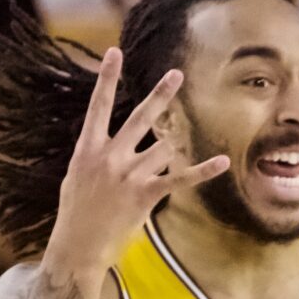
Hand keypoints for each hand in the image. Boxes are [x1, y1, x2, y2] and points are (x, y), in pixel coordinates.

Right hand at [48, 47, 229, 274]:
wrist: (78, 246)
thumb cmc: (76, 211)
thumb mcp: (77, 175)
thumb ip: (96, 153)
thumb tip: (115, 139)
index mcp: (87, 149)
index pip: (98, 106)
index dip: (106, 78)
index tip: (114, 52)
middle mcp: (109, 157)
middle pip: (140, 118)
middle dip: (160, 95)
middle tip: (176, 74)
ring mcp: (129, 175)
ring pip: (161, 149)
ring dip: (167, 151)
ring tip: (158, 161)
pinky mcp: (146, 194)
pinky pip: (180, 178)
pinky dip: (202, 170)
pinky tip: (222, 161)